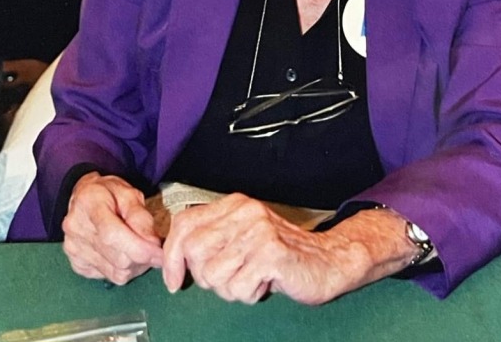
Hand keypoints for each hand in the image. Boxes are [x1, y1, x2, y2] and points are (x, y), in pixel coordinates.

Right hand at [62, 172, 162, 284]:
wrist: (83, 197)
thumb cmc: (108, 192)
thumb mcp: (129, 193)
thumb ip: (140, 216)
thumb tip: (152, 243)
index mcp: (89, 204)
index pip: (113, 235)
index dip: (140, 249)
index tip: (161, 254)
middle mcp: (76, 229)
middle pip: (117, 259)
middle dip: (143, 258)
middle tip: (155, 249)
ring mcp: (74, 249)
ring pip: (115, 272)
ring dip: (135, 266)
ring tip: (141, 249)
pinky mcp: (77, 264)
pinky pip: (108, 276)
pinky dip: (122, 270)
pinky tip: (124, 254)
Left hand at [162, 193, 411, 304]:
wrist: (328, 260)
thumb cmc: (279, 255)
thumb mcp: (241, 237)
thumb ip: (212, 238)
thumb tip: (172, 257)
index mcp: (234, 205)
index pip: (184, 224)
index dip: (171, 256)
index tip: (174, 281)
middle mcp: (245, 211)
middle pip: (194, 252)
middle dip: (206, 277)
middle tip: (232, 278)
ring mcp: (259, 231)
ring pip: (214, 276)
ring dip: (231, 288)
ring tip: (253, 278)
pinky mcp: (271, 253)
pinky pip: (238, 288)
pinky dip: (249, 294)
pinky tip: (266, 283)